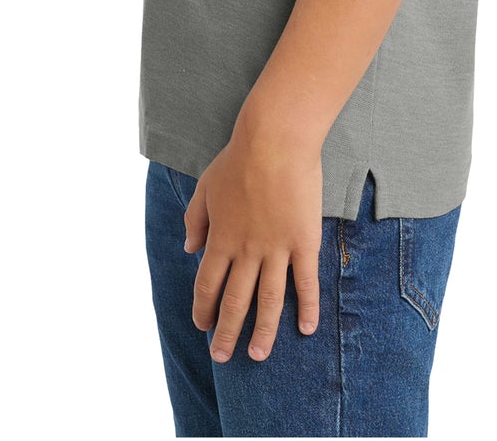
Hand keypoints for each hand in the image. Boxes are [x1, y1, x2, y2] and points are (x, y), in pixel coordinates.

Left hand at [183, 129, 322, 362]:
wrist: (275, 140)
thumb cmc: (238, 159)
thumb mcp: (205, 188)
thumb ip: (195, 220)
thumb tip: (189, 248)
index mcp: (220, 238)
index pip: (207, 285)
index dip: (204, 309)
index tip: (203, 326)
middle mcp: (246, 251)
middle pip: (235, 301)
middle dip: (227, 333)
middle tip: (223, 356)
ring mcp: (276, 249)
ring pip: (269, 300)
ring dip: (263, 331)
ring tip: (258, 355)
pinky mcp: (304, 241)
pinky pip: (305, 282)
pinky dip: (306, 308)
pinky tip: (306, 329)